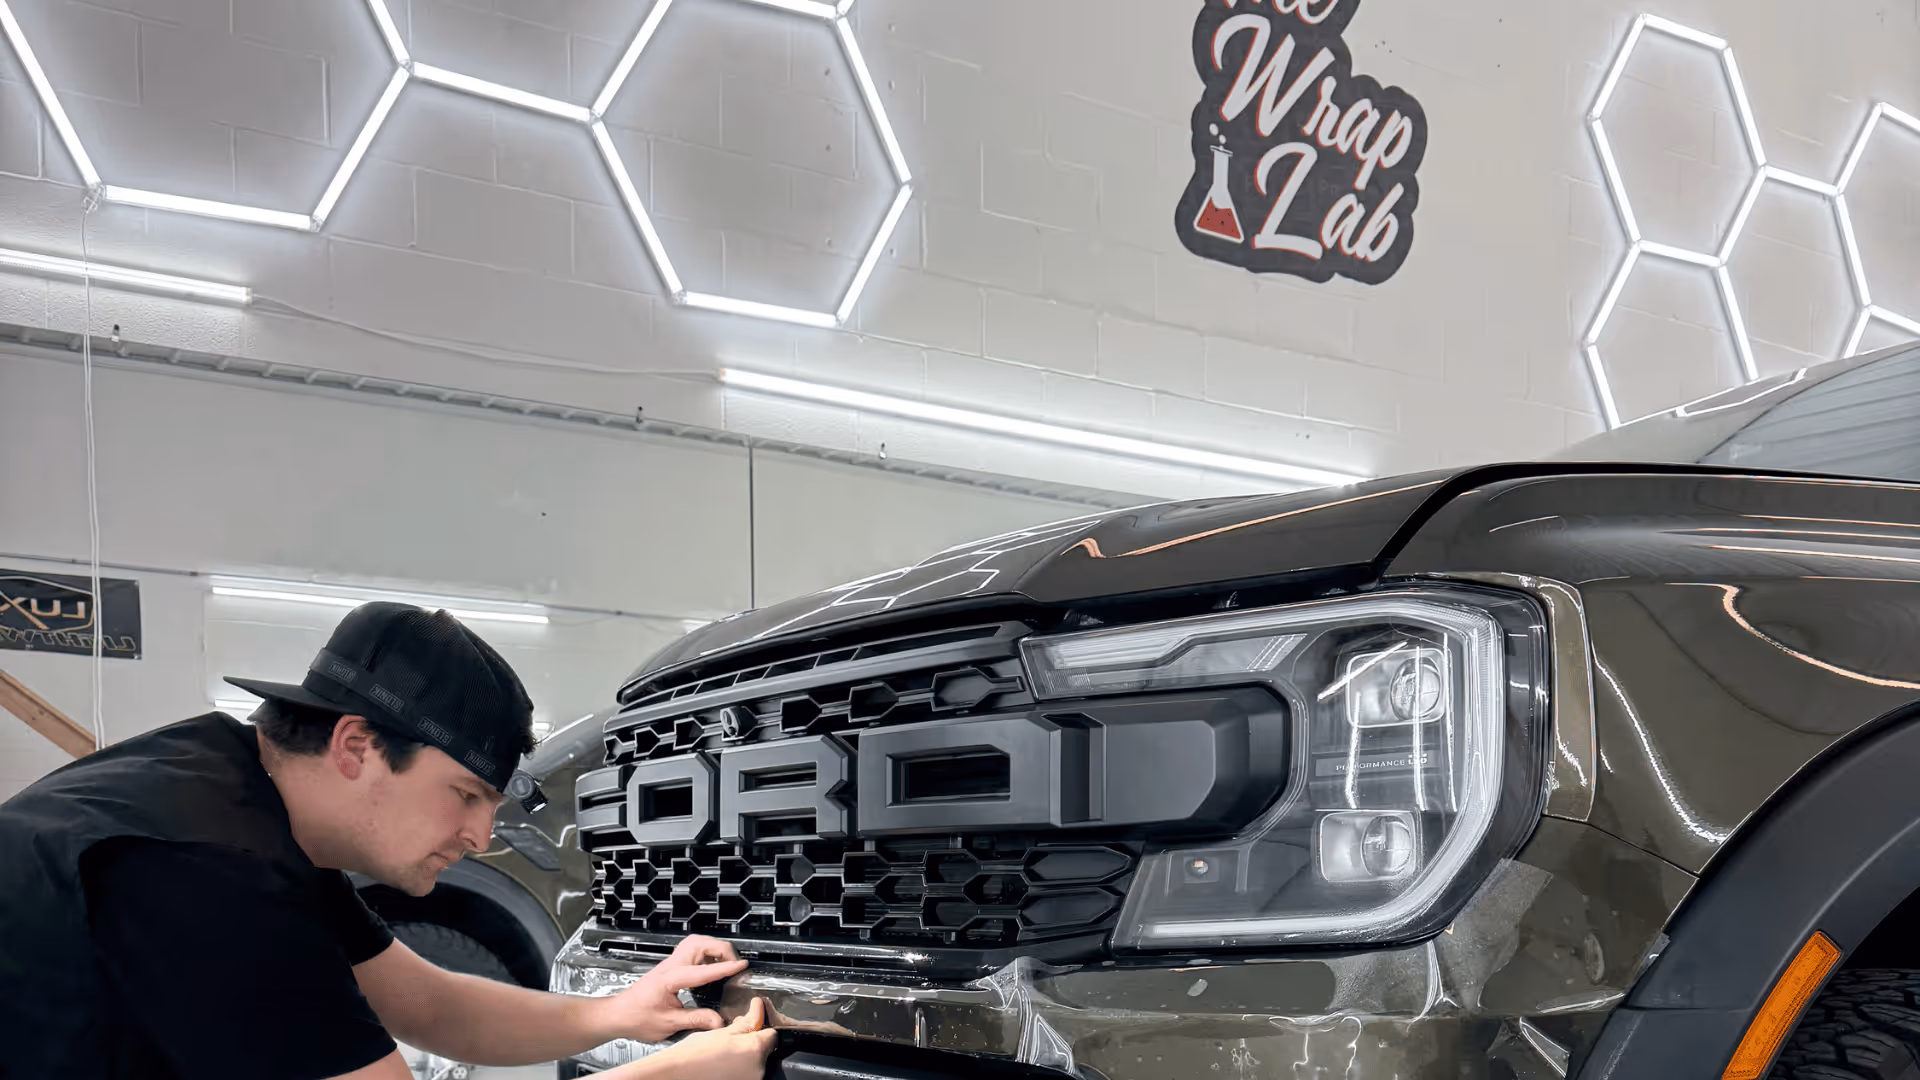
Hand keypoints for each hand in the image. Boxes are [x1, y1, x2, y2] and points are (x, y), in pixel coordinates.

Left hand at [599, 935, 748, 1042]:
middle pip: (699, 943)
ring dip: (713, 948)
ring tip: (726, 961)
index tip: (741, 966)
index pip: (703, 970)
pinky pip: (691, 952)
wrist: (617, 1015)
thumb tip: (718, 1020)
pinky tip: (711, 966)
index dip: (725, 967)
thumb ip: (695, 1020)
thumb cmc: (636, 1018)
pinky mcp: (670, 968)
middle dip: (721, 948)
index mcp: (671, 978)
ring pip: (695, 943)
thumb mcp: (667, 1024)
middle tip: (734, 962)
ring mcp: (669, 965)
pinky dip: (706, 954)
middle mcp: (670, 966)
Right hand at [643, 998, 776, 1079]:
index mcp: (754, 1049)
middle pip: (763, 1048)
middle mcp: (758, 1069)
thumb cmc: (693, 1054)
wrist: (675, 1074)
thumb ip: (746, 1021)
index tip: (753, 1016)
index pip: (771, 1033)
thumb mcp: (721, 1031)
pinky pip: (745, 1073)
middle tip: (731, 1036)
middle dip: (750, 1040)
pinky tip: (722, 1063)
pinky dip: (738, 1068)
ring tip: (723, 1051)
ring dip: (743, 1055)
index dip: (760, 1024)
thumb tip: (758, 1008)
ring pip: (754, 1062)